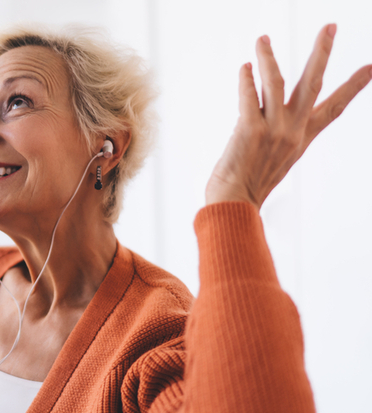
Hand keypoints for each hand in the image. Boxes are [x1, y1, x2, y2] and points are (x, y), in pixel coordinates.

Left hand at [206, 24, 371, 208]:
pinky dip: (246, 79)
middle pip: (312, 84)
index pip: (334, 108)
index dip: (353, 87)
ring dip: (268, 58)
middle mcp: (292, 132)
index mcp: (302, 139)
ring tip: (262, 40)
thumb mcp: (274, 160)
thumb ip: (276, 136)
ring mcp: (273, 130)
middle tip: (330, 26)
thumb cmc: (248, 185)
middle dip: (322, 53)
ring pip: (275, 83)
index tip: (371, 67)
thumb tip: (265, 116)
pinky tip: (245, 68)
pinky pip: (249, 96)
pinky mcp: (250, 130)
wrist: (235, 204)